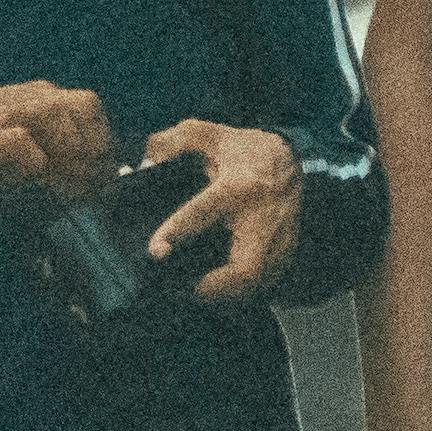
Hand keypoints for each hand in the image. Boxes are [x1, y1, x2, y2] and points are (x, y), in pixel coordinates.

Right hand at [0, 81, 115, 199]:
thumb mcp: (19, 150)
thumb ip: (56, 161)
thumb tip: (96, 189)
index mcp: (38, 97)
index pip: (90, 108)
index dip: (103, 144)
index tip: (103, 181)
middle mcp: (27, 97)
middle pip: (84, 106)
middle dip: (95, 149)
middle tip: (93, 188)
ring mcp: (5, 112)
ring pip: (59, 116)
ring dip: (73, 158)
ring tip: (71, 192)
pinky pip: (25, 148)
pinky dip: (37, 170)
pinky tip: (37, 190)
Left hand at [135, 118, 304, 301]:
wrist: (289, 159)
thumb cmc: (242, 150)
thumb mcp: (206, 135)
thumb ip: (171, 143)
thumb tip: (142, 163)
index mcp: (237, 186)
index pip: (205, 212)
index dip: (178, 232)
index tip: (156, 251)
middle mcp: (261, 217)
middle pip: (245, 271)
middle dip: (213, 288)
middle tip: (184, 289)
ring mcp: (279, 240)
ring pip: (256, 285)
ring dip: (225, 295)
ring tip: (196, 291)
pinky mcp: (285, 253)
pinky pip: (264, 284)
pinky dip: (240, 292)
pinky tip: (220, 288)